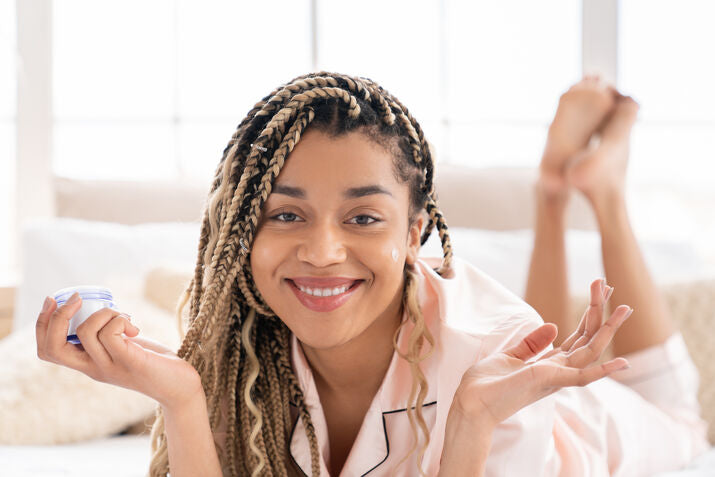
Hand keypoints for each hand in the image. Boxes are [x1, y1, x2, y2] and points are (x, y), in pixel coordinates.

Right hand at [36, 293, 202, 409]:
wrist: (181, 388)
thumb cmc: (154, 363)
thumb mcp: (124, 347)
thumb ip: (110, 335)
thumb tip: (102, 309)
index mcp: (88, 364)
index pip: (48, 350)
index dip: (43, 324)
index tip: (55, 300)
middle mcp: (94, 368)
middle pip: (53, 347)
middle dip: (57, 316)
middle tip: (78, 298)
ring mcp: (111, 367)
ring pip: (87, 331)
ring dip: (105, 312)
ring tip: (125, 317)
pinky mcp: (131, 362)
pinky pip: (112, 334)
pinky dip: (120, 320)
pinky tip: (134, 327)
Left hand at [451, 278, 631, 428]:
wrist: (469, 407)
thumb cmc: (486, 387)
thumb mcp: (509, 357)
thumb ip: (532, 344)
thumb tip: (554, 326)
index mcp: (549, 364)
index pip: (578, 335)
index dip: (590, 313)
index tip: (600, 288)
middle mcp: (557, 371)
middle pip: (587, 338)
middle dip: (601, 312)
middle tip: (610, 284)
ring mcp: (554, 377)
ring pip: (591, 351)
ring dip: (609, 329)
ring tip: (626, 308)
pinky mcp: (547, 383)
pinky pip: (581, 378)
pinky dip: (603, 372)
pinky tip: (623, 363)